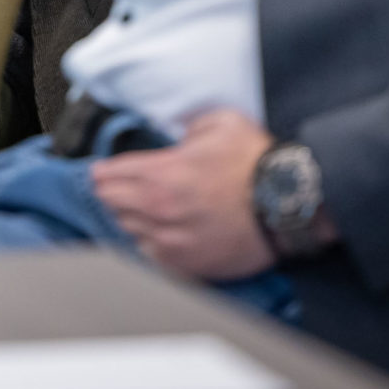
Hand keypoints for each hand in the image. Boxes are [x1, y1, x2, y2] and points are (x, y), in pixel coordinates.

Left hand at [91, 111, 278, 281]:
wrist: (289, 204)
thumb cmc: (258, 165)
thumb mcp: (220, 123)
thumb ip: (189, 127)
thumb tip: (179, 135)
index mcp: (162, 174)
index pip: (110, 175)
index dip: (102, 171)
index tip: (99, 172)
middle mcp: (160, 210)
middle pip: (112, 203)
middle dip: (109, 193)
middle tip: (110, 188)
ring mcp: (172, 241)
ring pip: (128, 231)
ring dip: (128, 219)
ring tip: (134, 211)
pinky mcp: (187, 266)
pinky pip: (150, 257)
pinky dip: (148, 244)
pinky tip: (154, 235)